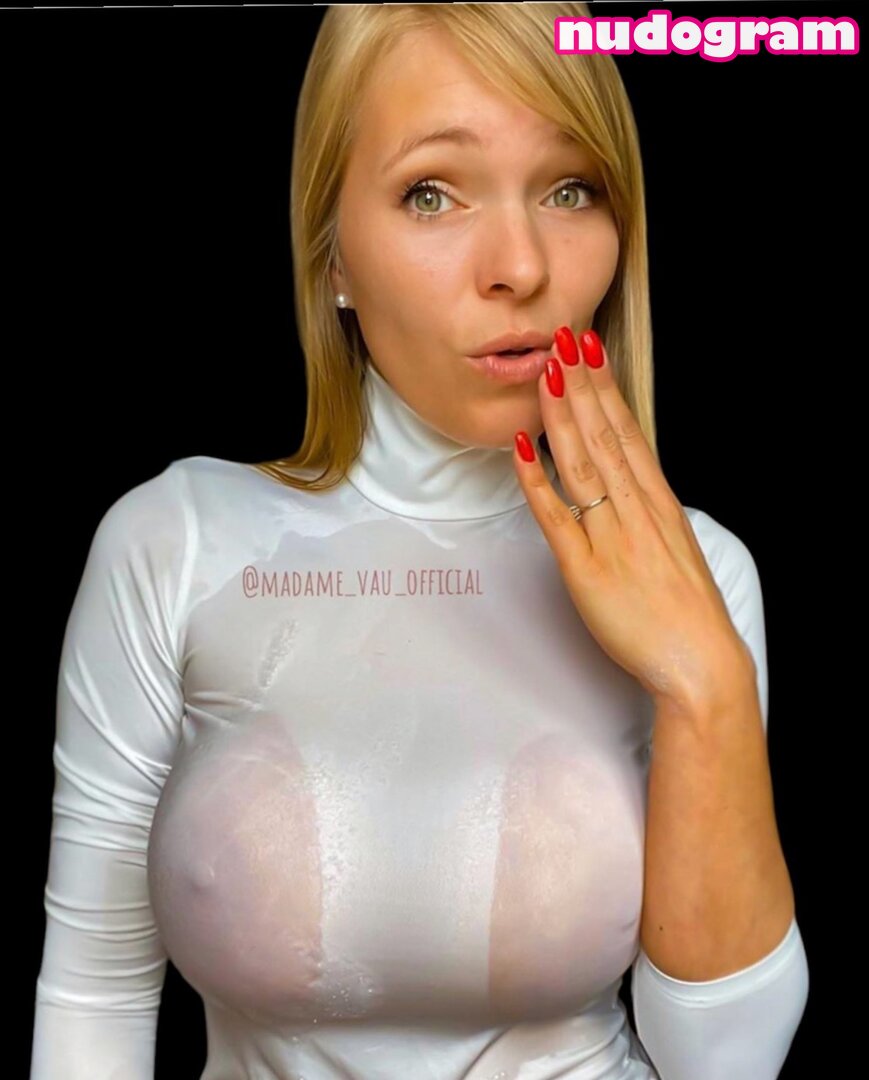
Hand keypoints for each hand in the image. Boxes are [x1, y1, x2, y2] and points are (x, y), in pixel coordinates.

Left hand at [513, 327, 750, 708]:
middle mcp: (637, 510)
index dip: (607, 389)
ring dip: (562, 416)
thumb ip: (648, 513)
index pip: (628, 433)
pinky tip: (523, 449)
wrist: (699, 663)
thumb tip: (626, 485)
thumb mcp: (675, 546)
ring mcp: (611, 537)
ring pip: (583, 465)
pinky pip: (557, 517)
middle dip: (583, 385)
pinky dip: (537, 481)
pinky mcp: (586, 570)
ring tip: (547, 373)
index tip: (591, 352)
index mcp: (659, 503)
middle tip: (564, 338)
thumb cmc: (687, 611)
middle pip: (605, 436)